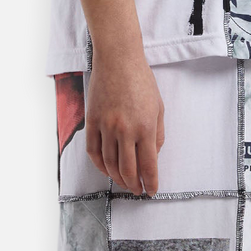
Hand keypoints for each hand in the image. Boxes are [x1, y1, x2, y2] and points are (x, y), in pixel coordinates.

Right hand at [86, 46, 165, 193]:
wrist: (118, 60)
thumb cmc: (141, 81)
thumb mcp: (159, 107)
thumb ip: (158, 134)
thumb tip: (153, 155)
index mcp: (145, 128)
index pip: (148, 165)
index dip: (150, 182)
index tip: (151, 190)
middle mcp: (125, 130)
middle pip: (128, 170)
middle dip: (133, 185)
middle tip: (137, 190)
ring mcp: (106, 127)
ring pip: (109, 163)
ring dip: (117, 178)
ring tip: (123, 183)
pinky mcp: (92, 121)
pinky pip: (93, 151)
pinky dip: (99, 165)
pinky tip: (106, 170)